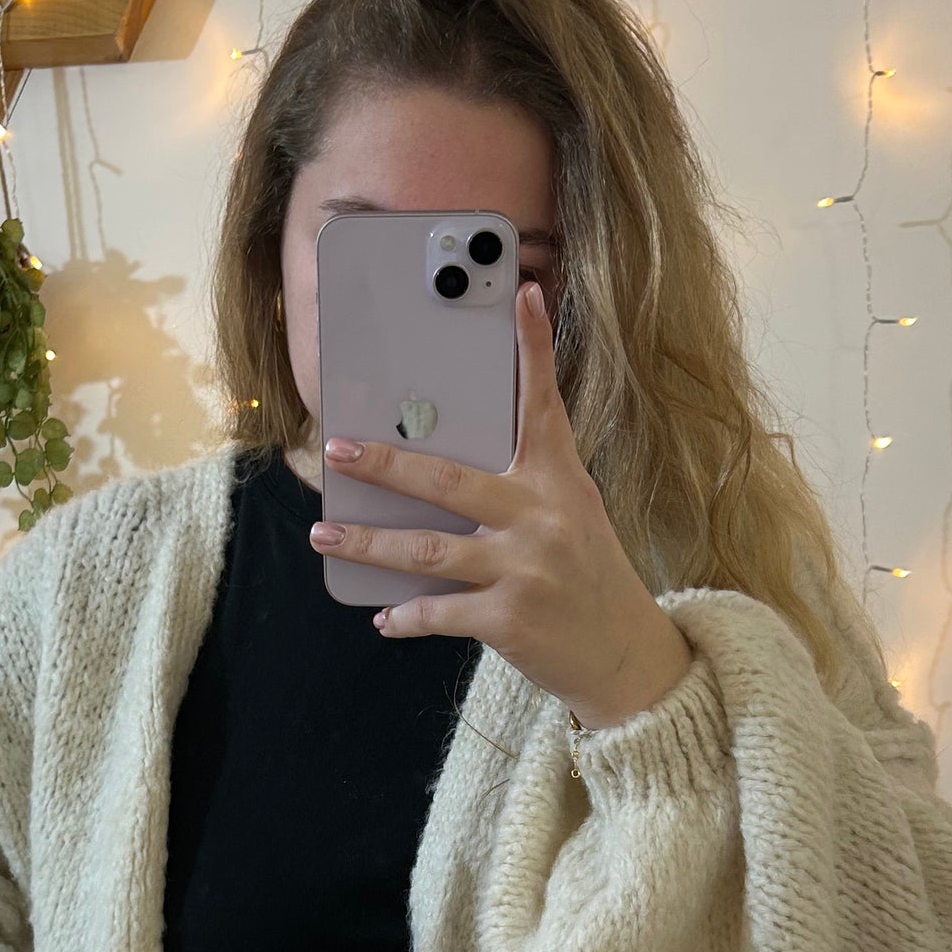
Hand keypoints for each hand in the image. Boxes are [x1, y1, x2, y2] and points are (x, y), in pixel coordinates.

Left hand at [310, 281, 694, 730]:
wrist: (626, 656)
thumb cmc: (587, 578)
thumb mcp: (571, 517)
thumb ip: (520, 489)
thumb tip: (437, 474)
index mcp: (560, 481)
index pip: (544, 404)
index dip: (534, 348)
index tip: (522, 294)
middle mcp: (542, 518)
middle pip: (448, 479)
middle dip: (385, 463)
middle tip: (336, 449)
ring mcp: (525, 568)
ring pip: (426, 548)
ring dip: (367, 542)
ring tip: (325, 533)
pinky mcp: (509, 618)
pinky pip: (437, 610)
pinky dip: (404, 617)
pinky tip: (383, 618)